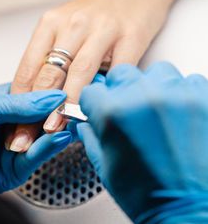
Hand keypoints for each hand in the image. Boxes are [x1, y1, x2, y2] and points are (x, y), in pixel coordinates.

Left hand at [0, 84, 71, 199]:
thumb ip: (16, 104)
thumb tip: (50, 96)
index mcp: (1, 104)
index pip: (33, 95)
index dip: (50, 91)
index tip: (68, 85)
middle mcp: (9, 126)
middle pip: (42, 118)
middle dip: (57, 111)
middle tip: (73, 103)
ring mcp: (12, 150)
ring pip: (42, 139)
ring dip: (56, 129)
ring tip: (70, 117)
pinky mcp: (12, 172)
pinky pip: (34, 159)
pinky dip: (47, 147)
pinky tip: (58, 136)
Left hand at [7, 0, 168, 152]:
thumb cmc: (94, 14)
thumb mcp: (63, 29)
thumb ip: (49, 60)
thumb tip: (31, 104)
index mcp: (50, 24)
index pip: (27, 68)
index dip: (17, 101)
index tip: (11, 127)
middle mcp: (72, 24)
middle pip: (48, 74)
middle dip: (33, 111)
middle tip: (24, 139)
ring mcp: (102, 29)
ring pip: (78, 73)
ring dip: (65, 106)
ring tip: (53, 130)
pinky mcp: (131, 36)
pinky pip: (115, 71)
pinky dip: (104, 94)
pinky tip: (95, 114)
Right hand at [79, 62, 207, 222]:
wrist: (191, 211)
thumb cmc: (149, 195)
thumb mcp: (105, 167)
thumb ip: (92, 137)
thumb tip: (87, 124)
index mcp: (112, 113)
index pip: (91, 90)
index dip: (94, 103)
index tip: (99, 109)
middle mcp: (143, 97)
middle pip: (123, 74)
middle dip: (121, 90)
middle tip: (128, 110)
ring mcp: (176, 96)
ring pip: (159, 72)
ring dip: (154, 88)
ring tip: (157, 111)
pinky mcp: (203, 100)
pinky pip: (191, 81)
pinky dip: (184, 94)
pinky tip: (179, 114)